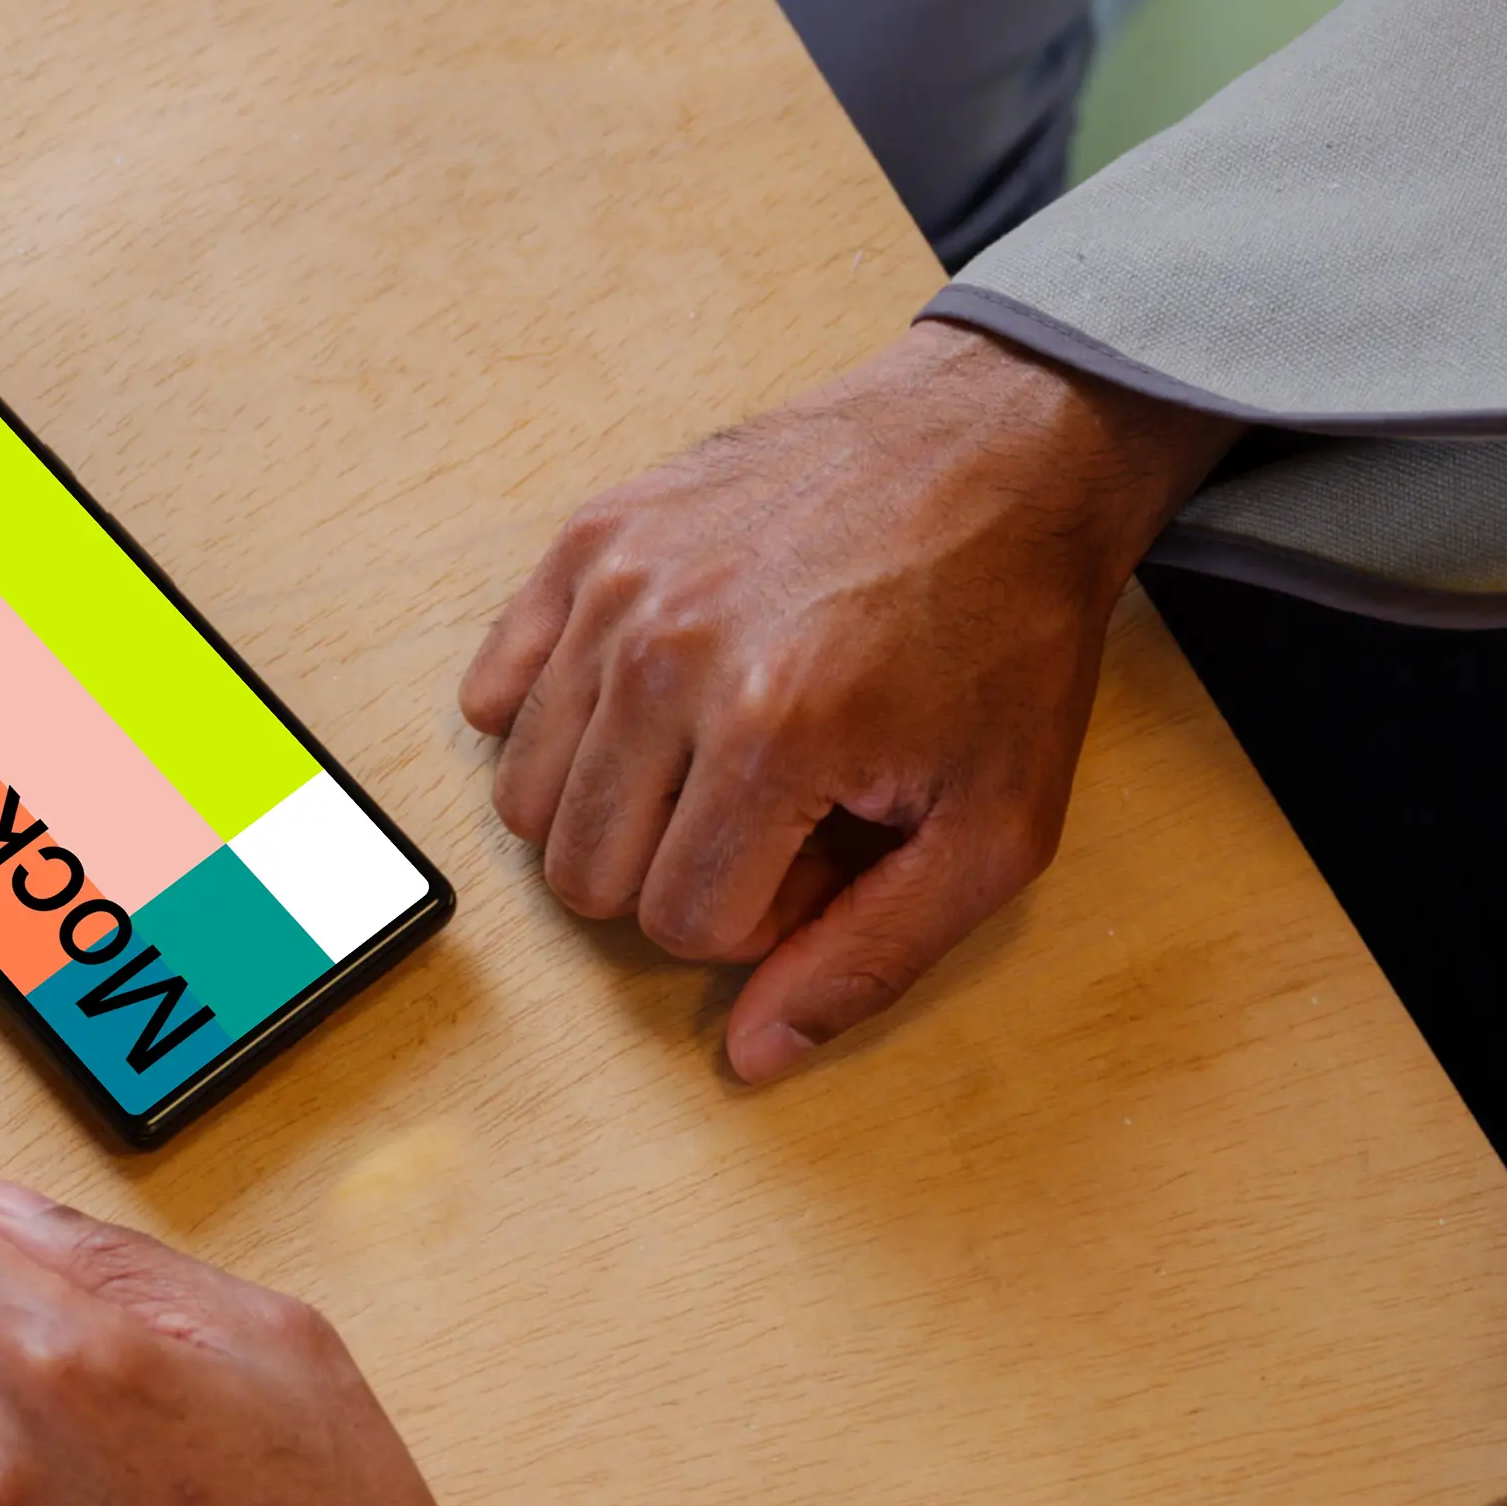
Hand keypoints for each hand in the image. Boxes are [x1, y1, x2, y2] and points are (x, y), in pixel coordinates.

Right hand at [458, 325, 1238, 1084]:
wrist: (1000, 448)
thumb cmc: (1007, 635)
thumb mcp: (994, 830)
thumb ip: (868, 958)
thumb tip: (752, 1057)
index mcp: (771, 734)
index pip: (677, 925)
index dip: (761, 916)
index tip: (831, 845)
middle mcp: (667, 654)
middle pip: (583, 870)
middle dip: (681, 870)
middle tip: (782, 806)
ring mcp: (616, 586)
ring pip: (529, 794)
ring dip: (622, 805)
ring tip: (724, 751)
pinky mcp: (591, 536)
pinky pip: (499, 690)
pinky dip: (557, 723)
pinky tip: (654, 703)